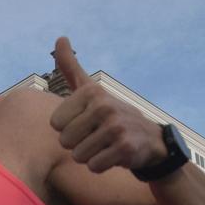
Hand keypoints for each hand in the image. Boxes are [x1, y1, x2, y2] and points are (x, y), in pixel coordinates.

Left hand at [48, 38, 168, 173]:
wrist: (149, 139)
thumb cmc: (110, 115)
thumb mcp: (90, 89)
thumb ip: (71, 67)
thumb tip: (60, 38)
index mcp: (90, 92)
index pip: (55, 124)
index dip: (69, 128)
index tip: (86, 122)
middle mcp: (103, 106)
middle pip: (65, 141)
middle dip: (78, 144)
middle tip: (96, 136)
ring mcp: (115, 127)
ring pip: (78, 156)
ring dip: (90, 156)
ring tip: (105, 145)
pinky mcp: (125, 148)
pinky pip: (94, 166)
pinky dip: (101, 166)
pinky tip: (114, 155)